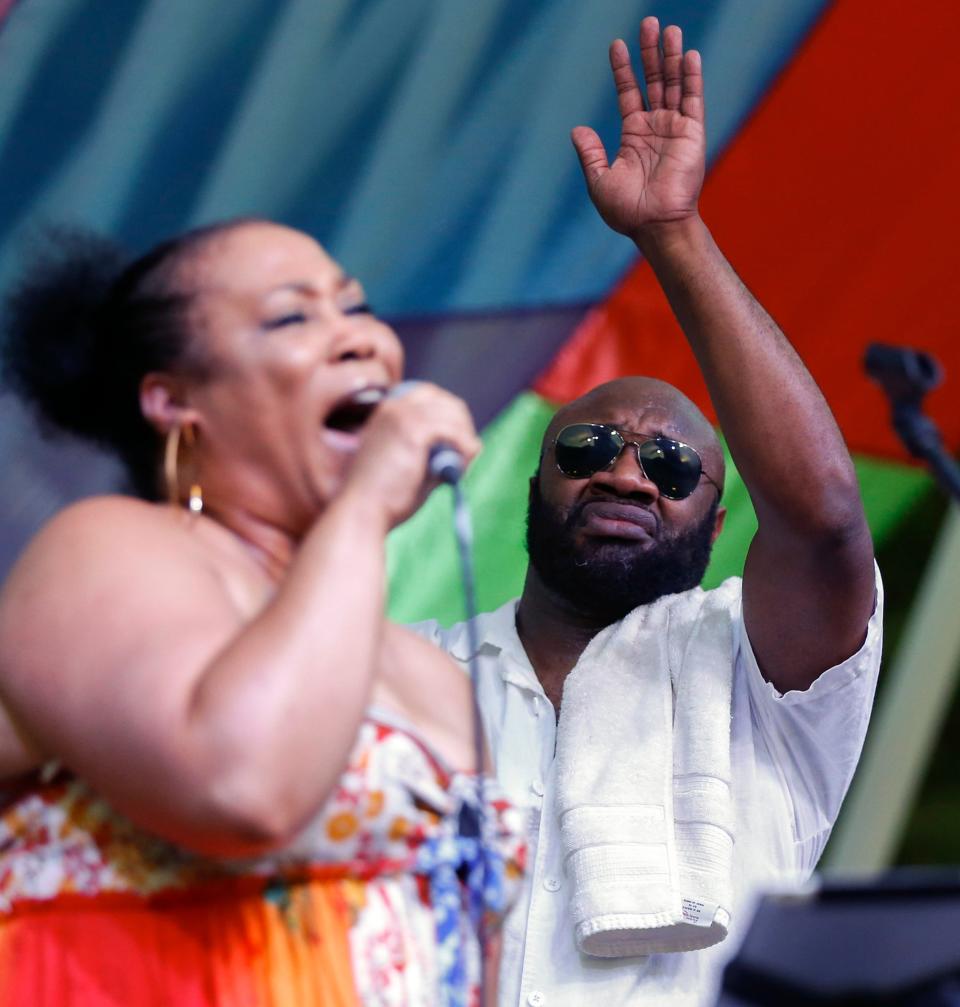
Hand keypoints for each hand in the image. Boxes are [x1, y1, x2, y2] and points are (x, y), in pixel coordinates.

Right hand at [342, 383, 480, 529]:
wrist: (361, 511)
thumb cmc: (382, 497)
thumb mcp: (408, 465)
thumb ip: (433, 453)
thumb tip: (470, 448)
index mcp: (385, 412)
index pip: (428, 396)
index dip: (449, 413)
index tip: (460, 436)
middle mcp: (393, 407)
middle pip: (444, 400)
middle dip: (462, 422)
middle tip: (469, 449)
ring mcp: (402, 415)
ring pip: (451, 415)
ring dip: (465, 438)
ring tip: (463, 465)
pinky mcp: (413, 431)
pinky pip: (453, 430)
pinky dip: (465, 447)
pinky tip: (463, 465)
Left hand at [571, 17, 705, 241]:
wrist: (654, 225)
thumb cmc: (627, 211)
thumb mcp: (599, 181)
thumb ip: (590, 154)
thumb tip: (577, 130)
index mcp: (634, 136)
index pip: (629, 93)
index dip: (623, 69)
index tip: (617, 45)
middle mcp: (656, 128)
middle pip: (654, 80)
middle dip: (650, 52)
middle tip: (648, 22)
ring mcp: (675, 129)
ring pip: (674, 83)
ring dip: (671, 56)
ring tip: (668, 29)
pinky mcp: (692, 134)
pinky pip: (693, 100)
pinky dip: (692, 77)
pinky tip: (689, 54)